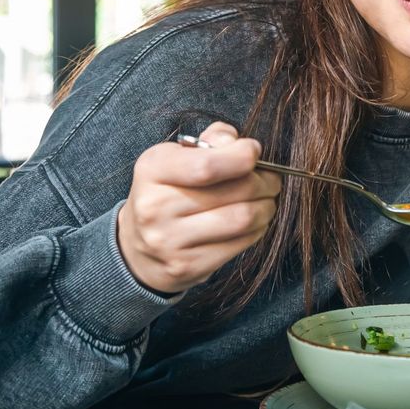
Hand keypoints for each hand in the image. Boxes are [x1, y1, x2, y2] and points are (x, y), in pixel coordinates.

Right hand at [118, 122, 280, 293]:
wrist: (138, 247)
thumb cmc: (167, 192)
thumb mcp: (177, 157)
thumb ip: (211, 142)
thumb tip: (237, 142)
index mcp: (152, 170)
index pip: (208, 165)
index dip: (243, 157)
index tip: (254, 152)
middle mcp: (155, 207)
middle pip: (236, 191)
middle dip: (264, 182)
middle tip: (271, 180)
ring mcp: (170, 241)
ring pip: (242, 219)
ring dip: (266, 207)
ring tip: (266, 200)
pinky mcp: (188, 266)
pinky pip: (240, 244)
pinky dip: (257, 229)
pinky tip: (254, 221)